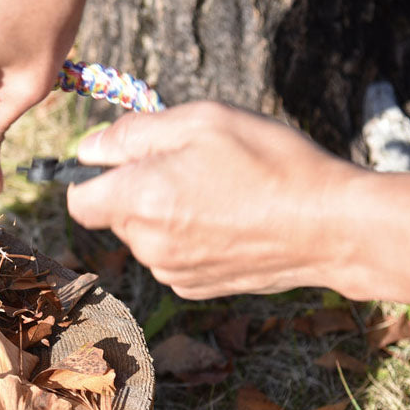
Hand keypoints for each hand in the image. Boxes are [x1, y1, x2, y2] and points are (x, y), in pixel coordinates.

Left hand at [66, 102, 363, 298]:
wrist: (331, 226)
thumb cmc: (268, 162)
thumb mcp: (199, 121)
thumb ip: (131, 134)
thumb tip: (87, 149)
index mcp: (136, 201)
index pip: (78, 200)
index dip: (91, 177)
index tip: (121, 161)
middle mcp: (146, 244)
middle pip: (116, 215)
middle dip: (137, 189)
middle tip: (191, 165)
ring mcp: (171, 272)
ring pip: (146, 236)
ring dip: (165, 213)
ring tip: (219, 191)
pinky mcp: (196, 288)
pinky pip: (172, 257)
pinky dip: (188, 238)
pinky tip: (230, 221)